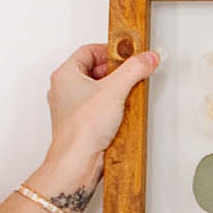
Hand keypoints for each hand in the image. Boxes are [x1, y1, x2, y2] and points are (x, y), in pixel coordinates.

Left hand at [43, 42, 160, 182]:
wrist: (77, 161)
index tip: (128, 55)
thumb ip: (134, 69)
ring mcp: (71, 107)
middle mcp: (64, 89)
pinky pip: (98, 107)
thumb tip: (147, 58)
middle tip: (131, 73)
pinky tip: (123, 111)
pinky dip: (111, 106)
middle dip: (115, 71)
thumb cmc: (81, 129)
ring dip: (114, 89)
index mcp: (65, 74)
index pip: (89, 50)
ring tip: (127, 92)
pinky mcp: (81, 123)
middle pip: (94, 68)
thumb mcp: (115, 90)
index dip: (110, 50)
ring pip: (96, 89)